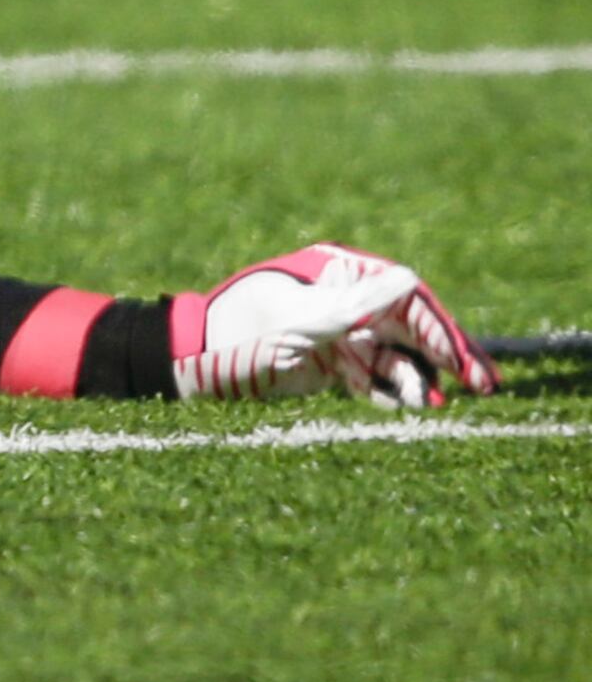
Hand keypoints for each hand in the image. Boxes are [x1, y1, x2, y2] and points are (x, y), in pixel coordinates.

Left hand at [178, 243, 498, 407]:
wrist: (197, 362)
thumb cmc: (242, 329)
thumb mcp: (302, 318)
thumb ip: (357, 305)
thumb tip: (410, 278)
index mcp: (340, 274)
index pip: (407, 298)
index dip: (441, 329)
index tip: (462, 361)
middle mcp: (346, 300)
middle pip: (412, 328)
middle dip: (446, 356)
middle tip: (483, 387)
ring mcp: (341, 333)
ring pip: (397, 356)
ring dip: (416, 379)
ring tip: (424, 404)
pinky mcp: (332, 364)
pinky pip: (374, 378)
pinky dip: (389, 392)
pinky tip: (400, 407)